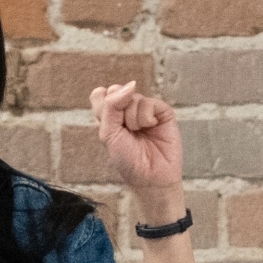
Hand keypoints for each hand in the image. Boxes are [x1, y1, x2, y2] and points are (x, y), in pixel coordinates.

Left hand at [90, 83, 183, 202]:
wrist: (151, 177)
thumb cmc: (128, 160)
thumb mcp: (109, 134)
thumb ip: (112, 106)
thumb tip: (131, 84)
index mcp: (110, 116)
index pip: (100, 94)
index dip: (103, 102)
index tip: (110, 122)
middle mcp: (127, 110)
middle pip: (115, 90)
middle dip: (118, 111)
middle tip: (125, 130)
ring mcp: (145, 110)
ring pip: (133, 97)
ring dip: (133, 119)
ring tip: (139, 133)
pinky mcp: (162, 112)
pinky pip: (149, 102)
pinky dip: (146, 117)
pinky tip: (151, 127)